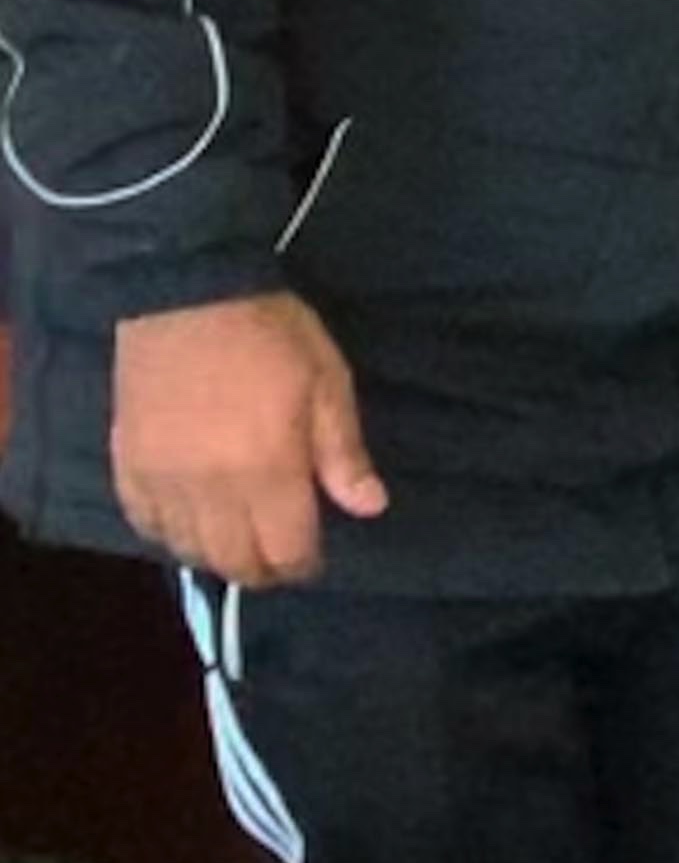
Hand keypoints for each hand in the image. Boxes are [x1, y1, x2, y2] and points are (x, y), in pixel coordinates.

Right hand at [108, 288, 383, 585]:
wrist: (183, 293)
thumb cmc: (270, 333)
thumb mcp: (327, 383)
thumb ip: (343, 453)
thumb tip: (369, 508)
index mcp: (267, 471)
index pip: (285, 551)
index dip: (303, 565)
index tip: (313, 557)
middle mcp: (209, 489)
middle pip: (233, 562)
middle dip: (262, 569)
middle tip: (278, 555)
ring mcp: (161, 479)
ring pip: (184, 550)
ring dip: (215, 555)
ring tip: (237, 540)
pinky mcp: (125, 462)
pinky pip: (141, 522)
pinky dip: (166, 533)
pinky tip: (187, 521)